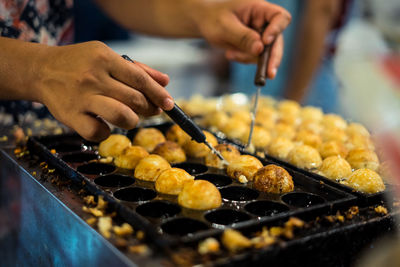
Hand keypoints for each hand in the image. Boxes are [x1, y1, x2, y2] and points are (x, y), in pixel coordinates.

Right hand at [34, 41, 173, 140]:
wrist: (41, 70)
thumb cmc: (81, 64)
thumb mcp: (107, 57)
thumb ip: (138, 69)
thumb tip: (166, 82)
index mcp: (105, 58)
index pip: (140, 79)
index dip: (158, 94)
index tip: (169, 104)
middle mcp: (93, 77)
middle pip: (135, 100)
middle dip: (149, 109)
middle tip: (150, 110)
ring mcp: (81, 98)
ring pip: (122, 117)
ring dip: (132, 121)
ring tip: (129, 117)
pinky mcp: (71, 116)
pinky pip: (99, 133)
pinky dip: (106, 132)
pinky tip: (104, 124)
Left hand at [192, 0, 290, 77]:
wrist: (204, 22)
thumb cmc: (213, 18)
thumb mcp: (225, 27)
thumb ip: (243, 37)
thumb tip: (260, 49)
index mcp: (259, 9)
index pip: (280, 17)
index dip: (277, 30)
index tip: (266, 42)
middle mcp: (263, 22)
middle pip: (277, 40)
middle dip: (272, 58)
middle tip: (269, 74)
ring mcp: (260, 35)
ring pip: (266, 54)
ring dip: (249, 58)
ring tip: (230, 54)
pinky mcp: (254, 47)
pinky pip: (255, 59)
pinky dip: (244, 59)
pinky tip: (230, 54)